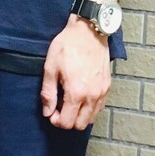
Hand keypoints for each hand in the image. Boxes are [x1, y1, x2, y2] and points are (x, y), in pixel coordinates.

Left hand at [41, 14, 111, 129]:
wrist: (88, 31)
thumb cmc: (67, 46)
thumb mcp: (50, 68)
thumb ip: (48, 93)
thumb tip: (47, 112)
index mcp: (76, 92)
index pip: (67, 123)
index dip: (56, 120)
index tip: (51, 110)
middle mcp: (92, 96)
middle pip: (80, 125)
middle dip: (67, 120)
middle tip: (59, 107)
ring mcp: (102, 92)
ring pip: (91, 118)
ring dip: (79, 115)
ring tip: (70, 102)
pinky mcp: (107, 86)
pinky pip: (99, 107)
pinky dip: (90, 108)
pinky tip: (81, 96)